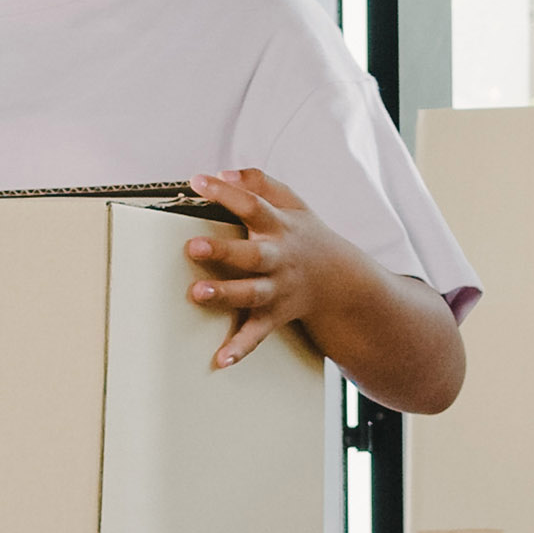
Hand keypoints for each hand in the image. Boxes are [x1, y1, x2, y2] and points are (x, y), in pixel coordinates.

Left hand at [185, 168, 358, 370]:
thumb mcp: (291, 202)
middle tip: (193, 247)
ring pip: (251, 294)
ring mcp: (277, 289)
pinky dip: (240, 348)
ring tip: (197, 294)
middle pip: (252, 254)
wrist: (340, 280)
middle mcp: (279, 258)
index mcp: (280, 226)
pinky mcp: (274, 315)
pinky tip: (220, 359)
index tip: (197, 182)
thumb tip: (223, 173)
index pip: (253, 204)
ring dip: (225, 295)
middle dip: (223, 252)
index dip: (226, 193)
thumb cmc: (303, 235)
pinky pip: (257, 334)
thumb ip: (258, 183)